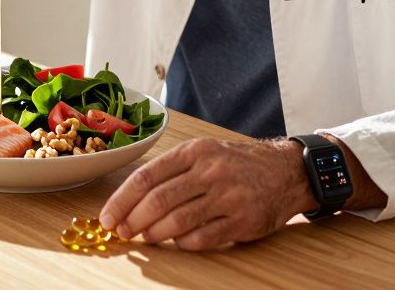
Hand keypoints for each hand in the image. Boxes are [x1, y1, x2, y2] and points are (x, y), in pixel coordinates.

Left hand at [99, 138, 314, 250]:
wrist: (285, 171)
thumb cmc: (235, 164)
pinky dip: (182, 243)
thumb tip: (130, 201)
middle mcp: (210, 171)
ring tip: (143, 238)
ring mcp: (228, 196)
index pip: (147, 176)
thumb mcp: (203, 153)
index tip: (108, 216)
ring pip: (177, 221)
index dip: (122, 200)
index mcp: (194, 151)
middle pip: (158, 201)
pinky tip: (175, 242)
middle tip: (121, 233)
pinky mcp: (243, 220)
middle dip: (132, 221)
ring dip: (153, 234)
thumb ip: (171, 172)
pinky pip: (202, 238)